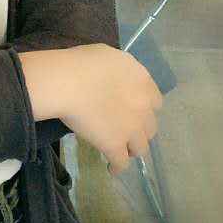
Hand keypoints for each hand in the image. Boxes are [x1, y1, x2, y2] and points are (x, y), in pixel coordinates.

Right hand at [21, 43, 162, 175]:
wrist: (68, 82)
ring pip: (141, 148)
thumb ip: (120, 71)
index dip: (144, 107)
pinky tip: (110, 167)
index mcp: (142, 81)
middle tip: (123, 130)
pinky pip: (121, 163)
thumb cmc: (81, 63)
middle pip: (150, 127)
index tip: (131, 109)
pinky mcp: (116, 145)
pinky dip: (116, 166)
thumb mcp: (107, 55)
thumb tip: (116, 78)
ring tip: (120, 150)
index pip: (155, 101)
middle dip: (139, 130)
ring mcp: (131, 128)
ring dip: (131, 149)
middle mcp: (143, 106)